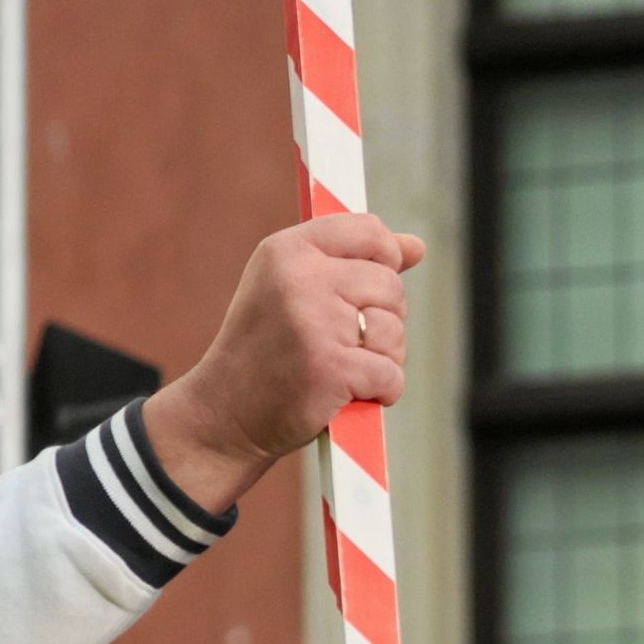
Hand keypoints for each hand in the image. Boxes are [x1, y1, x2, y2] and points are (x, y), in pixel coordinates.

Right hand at [140, 214, 424, 511]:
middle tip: (344, 342)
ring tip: (344, 367)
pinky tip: (349, 394)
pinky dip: (381, 392)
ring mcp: (316, 323)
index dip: (385, 259)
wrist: (226, 412)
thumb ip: (354, 261)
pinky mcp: (332, 367)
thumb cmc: (269, 349)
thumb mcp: (295, 289)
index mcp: (288, 250)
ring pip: (394, 330)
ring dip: (383, 357)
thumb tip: (416, 247)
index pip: (368, 230)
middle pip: (390, 285)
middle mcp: (299, 278)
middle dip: (382, 319)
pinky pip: (391, 374)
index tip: (370, 289)